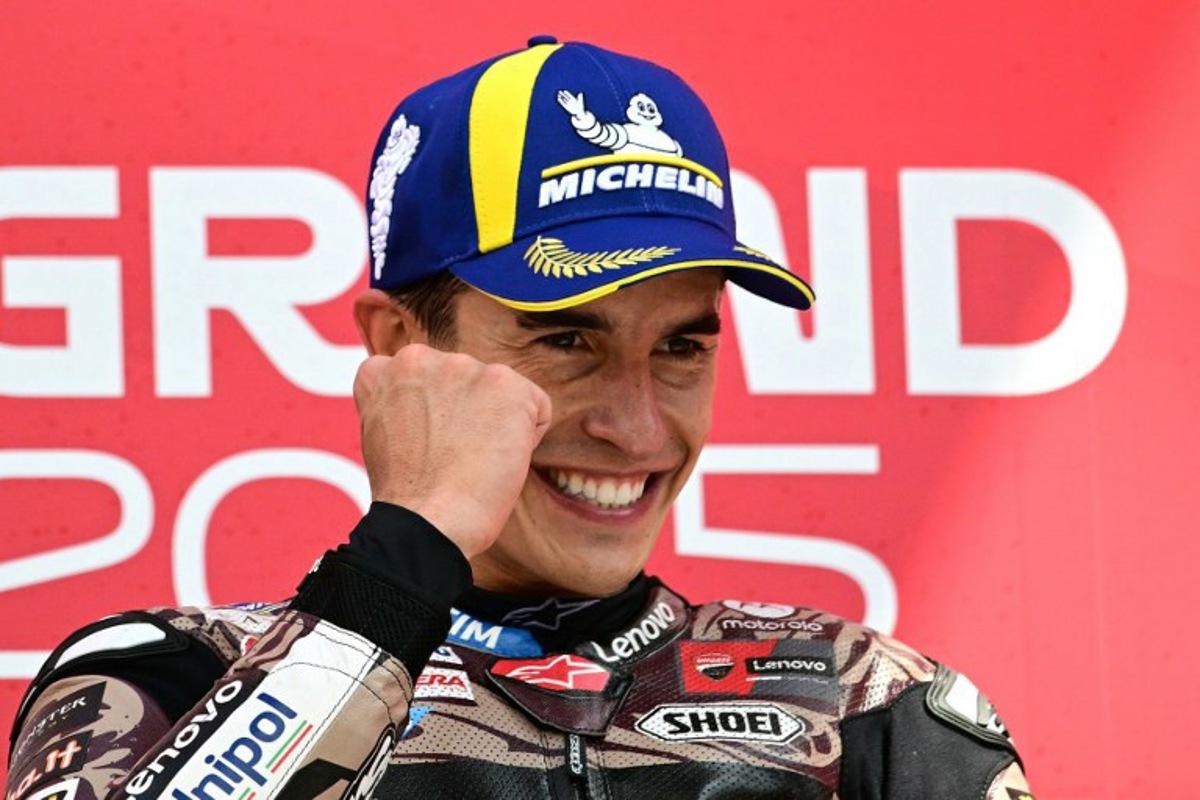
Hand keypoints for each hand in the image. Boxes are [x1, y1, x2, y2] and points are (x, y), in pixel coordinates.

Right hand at [353, 344, 552, 557]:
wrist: (427, 523)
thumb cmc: (409, 495)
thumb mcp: (384, 433)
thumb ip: (406, 403)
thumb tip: (439, 403)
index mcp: (385, 370)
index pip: (428, 381)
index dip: (434, 419)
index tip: (427, 448)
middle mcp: (419, 357)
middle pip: (466, 383)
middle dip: (467, 414)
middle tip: (452, 457)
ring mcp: (462, 367)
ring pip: (501, 394)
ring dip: (497, 424)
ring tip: (473, 460)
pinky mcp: (503, 383)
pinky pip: (537, 406)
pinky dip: (528, 437)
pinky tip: (499, 460)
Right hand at [556, 89, 585, 117]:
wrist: (579, 112)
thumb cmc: (580, 107)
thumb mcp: (580, 101)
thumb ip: (580, 97)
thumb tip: (580, 93)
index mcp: (573, 99)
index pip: (569, 95)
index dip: (567, 93)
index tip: (564, 91)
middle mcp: (570, 101)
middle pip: (566, 97)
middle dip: (562, 94)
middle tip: (559, 91)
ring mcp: (568, 104)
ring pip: (564, 100)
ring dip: (561, 97)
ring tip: (558, 95)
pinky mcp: (566, 107)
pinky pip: (563, 104)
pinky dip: (561, 102)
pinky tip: (558, 99)